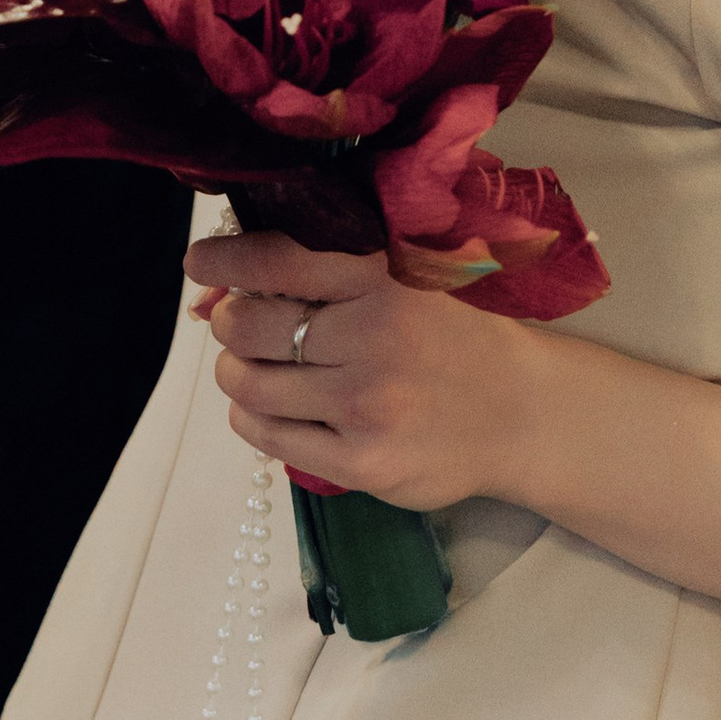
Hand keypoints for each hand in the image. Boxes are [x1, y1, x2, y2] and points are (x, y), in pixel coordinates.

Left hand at [187, 230, 550, 512]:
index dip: (225, 256)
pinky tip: (277, 408)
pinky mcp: (361, 463)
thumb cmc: (450, 337)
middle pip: (248, 326)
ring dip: (238, 374)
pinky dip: (254, 419)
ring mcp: (365, 405)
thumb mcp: (405, 283)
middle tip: (242, 325)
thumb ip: (325, 276)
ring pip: (249, 385)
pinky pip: (268, 437)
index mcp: (384, 278)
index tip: (200, 260)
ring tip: (260, 370)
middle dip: (230, 323)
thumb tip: (214, 288)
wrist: (520, 412)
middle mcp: (372, 336)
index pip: (279, 258)